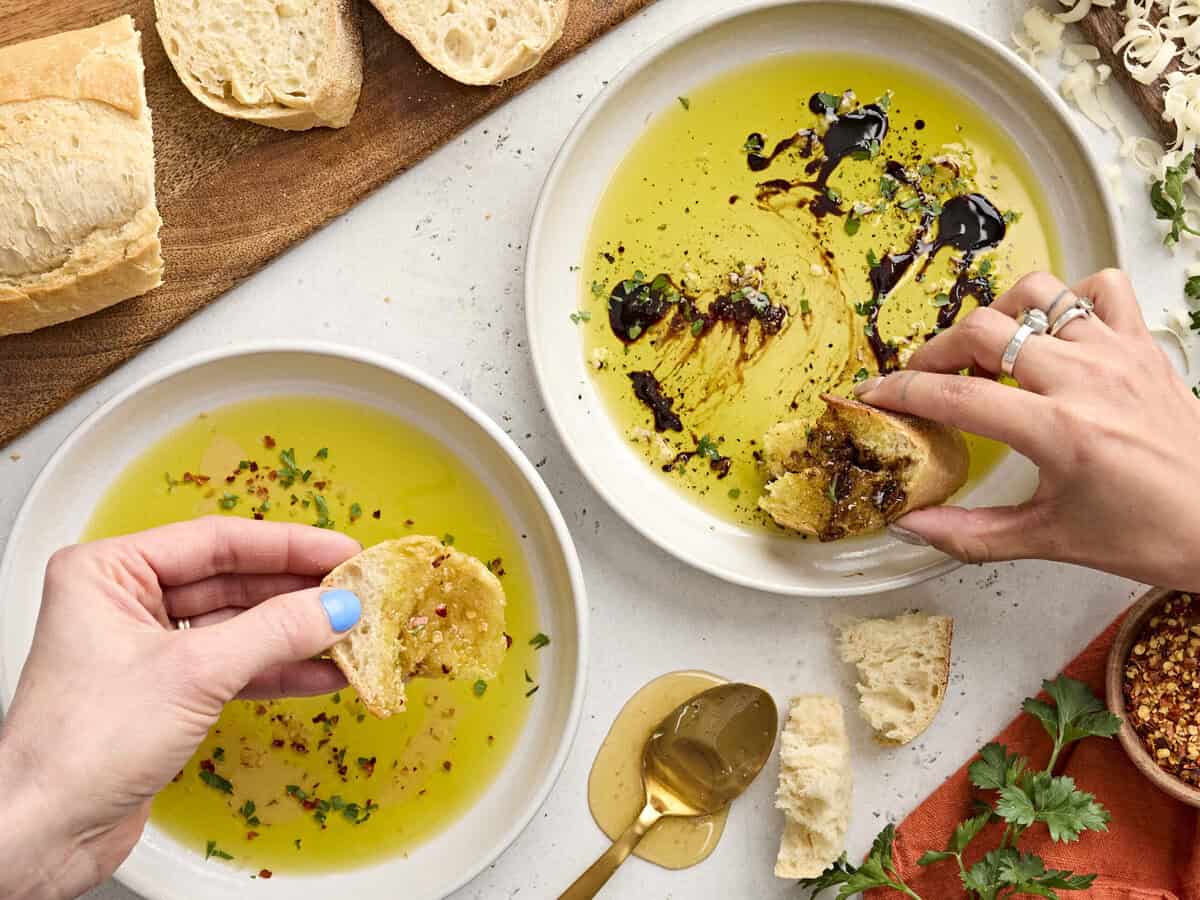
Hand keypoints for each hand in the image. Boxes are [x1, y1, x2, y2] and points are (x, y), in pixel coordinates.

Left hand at [0, 517, 361, 899]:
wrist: (44, 834)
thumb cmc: (84, 744)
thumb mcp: (194, 674)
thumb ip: (274, 632)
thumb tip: (338, 605)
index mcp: (109, 571)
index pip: (216, 541)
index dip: (288, 545)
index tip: (343, 550)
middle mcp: (125, 601)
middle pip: (232, 581)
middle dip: (297, 592)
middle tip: (357, 590)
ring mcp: (146, 649)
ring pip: (239, 626)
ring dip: (296, 634)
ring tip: (353, 633)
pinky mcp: (165, 693)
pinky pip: (235, 666)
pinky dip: (279, 671)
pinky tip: (324, 673)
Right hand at [854, 268, 1199, 588]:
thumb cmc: (1147, 535)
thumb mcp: (1048, 540)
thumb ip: (968, 533)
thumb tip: (910, 525)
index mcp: (1060, 432)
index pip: (957, 397)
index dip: (902, 393)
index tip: (874, 394)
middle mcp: (1087, 381)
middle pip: (985, 331)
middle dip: (938, 351)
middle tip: (924, 378)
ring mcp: (1119, 354)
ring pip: (1038, 293)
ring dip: (999, 315)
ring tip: (987, 349)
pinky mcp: (1144, 345)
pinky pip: (1101, 289)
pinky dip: (1068, 298)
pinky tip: (1053, 332)